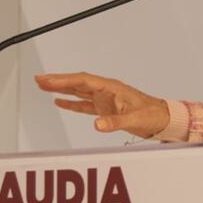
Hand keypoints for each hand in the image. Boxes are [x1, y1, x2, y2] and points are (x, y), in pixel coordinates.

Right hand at [35, 72, 169, 138]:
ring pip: (79, 91)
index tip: (47, 80)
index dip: (64, 80)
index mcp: (112, 88)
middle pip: (78, 82)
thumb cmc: (153, 115)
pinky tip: (60, 102)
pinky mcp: (106, 108)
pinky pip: (84, 104)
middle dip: (58, 80)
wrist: (163, 118)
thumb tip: (97, 124)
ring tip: (43, 86)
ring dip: (62, 89)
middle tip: (39, 79)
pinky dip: (71, 103)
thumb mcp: (135, 119)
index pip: (83, 81)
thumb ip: (115, 121)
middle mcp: (107, 91)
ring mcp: (105, 99)